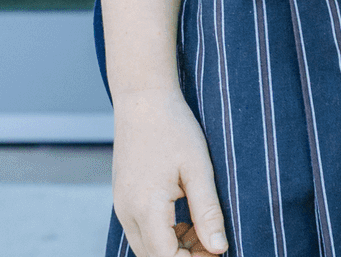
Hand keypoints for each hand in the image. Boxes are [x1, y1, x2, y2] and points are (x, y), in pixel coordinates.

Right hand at [112, 91, 227, 255]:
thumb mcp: (199, 168)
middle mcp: (127, 213)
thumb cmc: (174, 128)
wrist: (143, 100)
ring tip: (203, 229)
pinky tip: (186, 219)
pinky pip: (141, 231)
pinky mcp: (123, 200)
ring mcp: (121, 207)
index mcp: (146, 207)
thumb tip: (219, 248)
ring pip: (146, 248)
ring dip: (174, 248)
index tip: (219, 251)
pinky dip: (163, 235)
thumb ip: (208, 211)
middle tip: (215, 242)